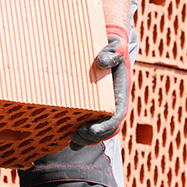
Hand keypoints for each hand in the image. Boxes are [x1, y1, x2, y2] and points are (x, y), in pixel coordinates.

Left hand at [71, 25, 129, 147]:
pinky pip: (87, 126)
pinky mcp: (90, 108)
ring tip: (71, 140)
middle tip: (76, 136)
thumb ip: (110, 52)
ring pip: (96, 132)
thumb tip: (103, 61)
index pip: (116, 118)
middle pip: (105, 130)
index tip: (91, 130)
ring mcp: (101, 108)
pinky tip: (66, 136)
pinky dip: (79, 134)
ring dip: (84, 140)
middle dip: (92, 137)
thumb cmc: (110, 47)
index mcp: (119, 95)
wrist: (106, 48)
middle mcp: (112, 105)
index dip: (104, 128)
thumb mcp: (113, 46)